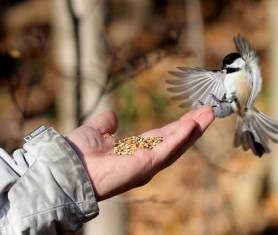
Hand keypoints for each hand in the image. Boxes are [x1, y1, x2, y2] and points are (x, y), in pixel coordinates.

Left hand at [64, 106, 214, 200]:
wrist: (68, 167)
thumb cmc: (78, 154)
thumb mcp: (95, 132)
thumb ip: (105, 125)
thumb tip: (112, 117)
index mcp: (135, 151)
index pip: (162, 137)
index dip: (177, 126)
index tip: (192, 113)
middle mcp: (145, 159)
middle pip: (175, 140)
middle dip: (193, 125)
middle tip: (209, 110)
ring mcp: (148, 163)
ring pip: (177, 145)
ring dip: (194, 129)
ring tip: (209, 113)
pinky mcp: (147, 164)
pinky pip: (168, 149)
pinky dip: (181, 136)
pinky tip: (193, 124)